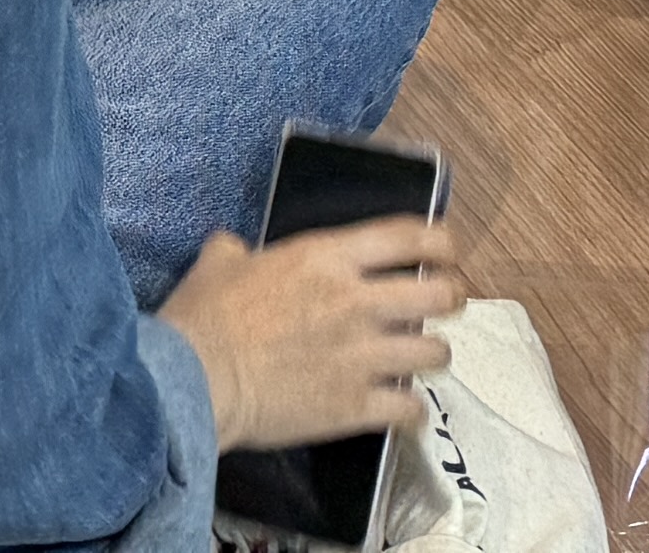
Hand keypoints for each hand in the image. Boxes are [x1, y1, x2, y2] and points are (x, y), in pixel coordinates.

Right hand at [160, 215, 459, 458]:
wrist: (197, 380)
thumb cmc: (205, 317)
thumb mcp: (220, 262)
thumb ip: (237, 251)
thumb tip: (233, 249)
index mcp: (328, 257)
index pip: (409, 236)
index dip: (441, 239)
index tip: (446, 248)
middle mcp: (357, 302)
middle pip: (439, 293)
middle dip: (450, 297)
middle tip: (442, 303)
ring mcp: (362, 357)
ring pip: (434, 352)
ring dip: (431, 354)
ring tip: (420, 358)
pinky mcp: (356, 406)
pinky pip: (410, 409)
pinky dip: (412, 412)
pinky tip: (404, 410)